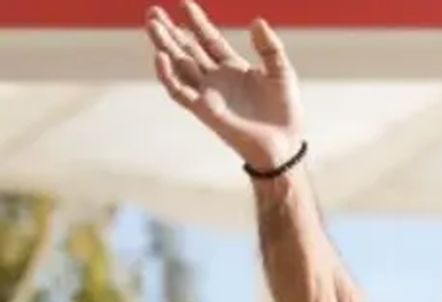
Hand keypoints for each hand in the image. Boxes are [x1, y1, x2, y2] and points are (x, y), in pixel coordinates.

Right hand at [144, 1, 303, 171]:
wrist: (284, 145)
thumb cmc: (285, 112)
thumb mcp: (282, 73)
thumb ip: (270, 48)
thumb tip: (257, 21)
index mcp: (233, 68)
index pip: (209, 40)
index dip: (197, 22)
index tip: (184, 3)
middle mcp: (216, 79)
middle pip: (188, 49)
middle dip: (172, 30)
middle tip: (155, 10)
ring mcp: (208, 94)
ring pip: (178, 65)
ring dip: (164, 45)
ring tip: (152, 23)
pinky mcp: (204, 110)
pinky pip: (179, 91)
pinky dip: (168, 75)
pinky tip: (161, 56)